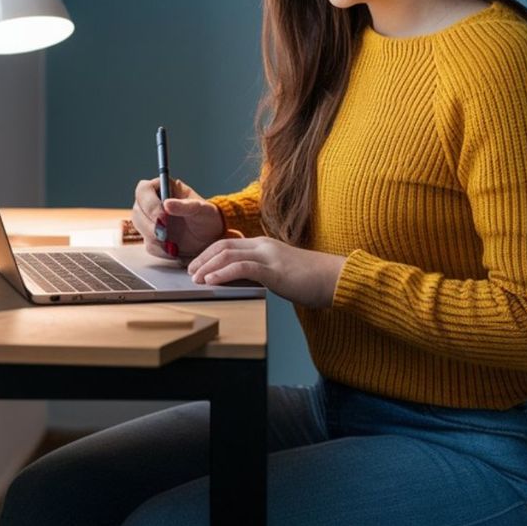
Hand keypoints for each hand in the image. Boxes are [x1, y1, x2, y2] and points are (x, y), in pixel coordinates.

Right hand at [131, 177, 224, 259]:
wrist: (210, 236)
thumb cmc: (207, 216)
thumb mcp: (201, 208)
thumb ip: (184, 205)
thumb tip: (167, 204)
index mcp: (163, 188)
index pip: (143, 190)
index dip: (149, 203)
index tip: (162, 216)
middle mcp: (152, 203)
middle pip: (137, 210)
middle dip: (149, 224)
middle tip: (165, 234)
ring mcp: (150, 221)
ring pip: (139, 228)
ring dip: (154, 237)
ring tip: (172, 242)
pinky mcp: (152, 238)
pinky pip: (149, 245)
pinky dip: (161, 249)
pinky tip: (174, 248)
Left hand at [187, 236, 345, 307]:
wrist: (336, 279)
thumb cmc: (312, 280)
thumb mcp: (280, 273)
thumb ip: (260, 273)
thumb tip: (239, 283)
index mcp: (264, 245)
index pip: (229, 243)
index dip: (208, 253)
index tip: (196, 266)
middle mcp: (264, 245)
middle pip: (223, 245)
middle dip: (202, 258)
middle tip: (190, 273)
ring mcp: (269, 256)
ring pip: (229, 254)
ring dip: (208, 266)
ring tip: (196, 278)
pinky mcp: (275, 270)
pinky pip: (243, 268)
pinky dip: (223, 274)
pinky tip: (211, 281)